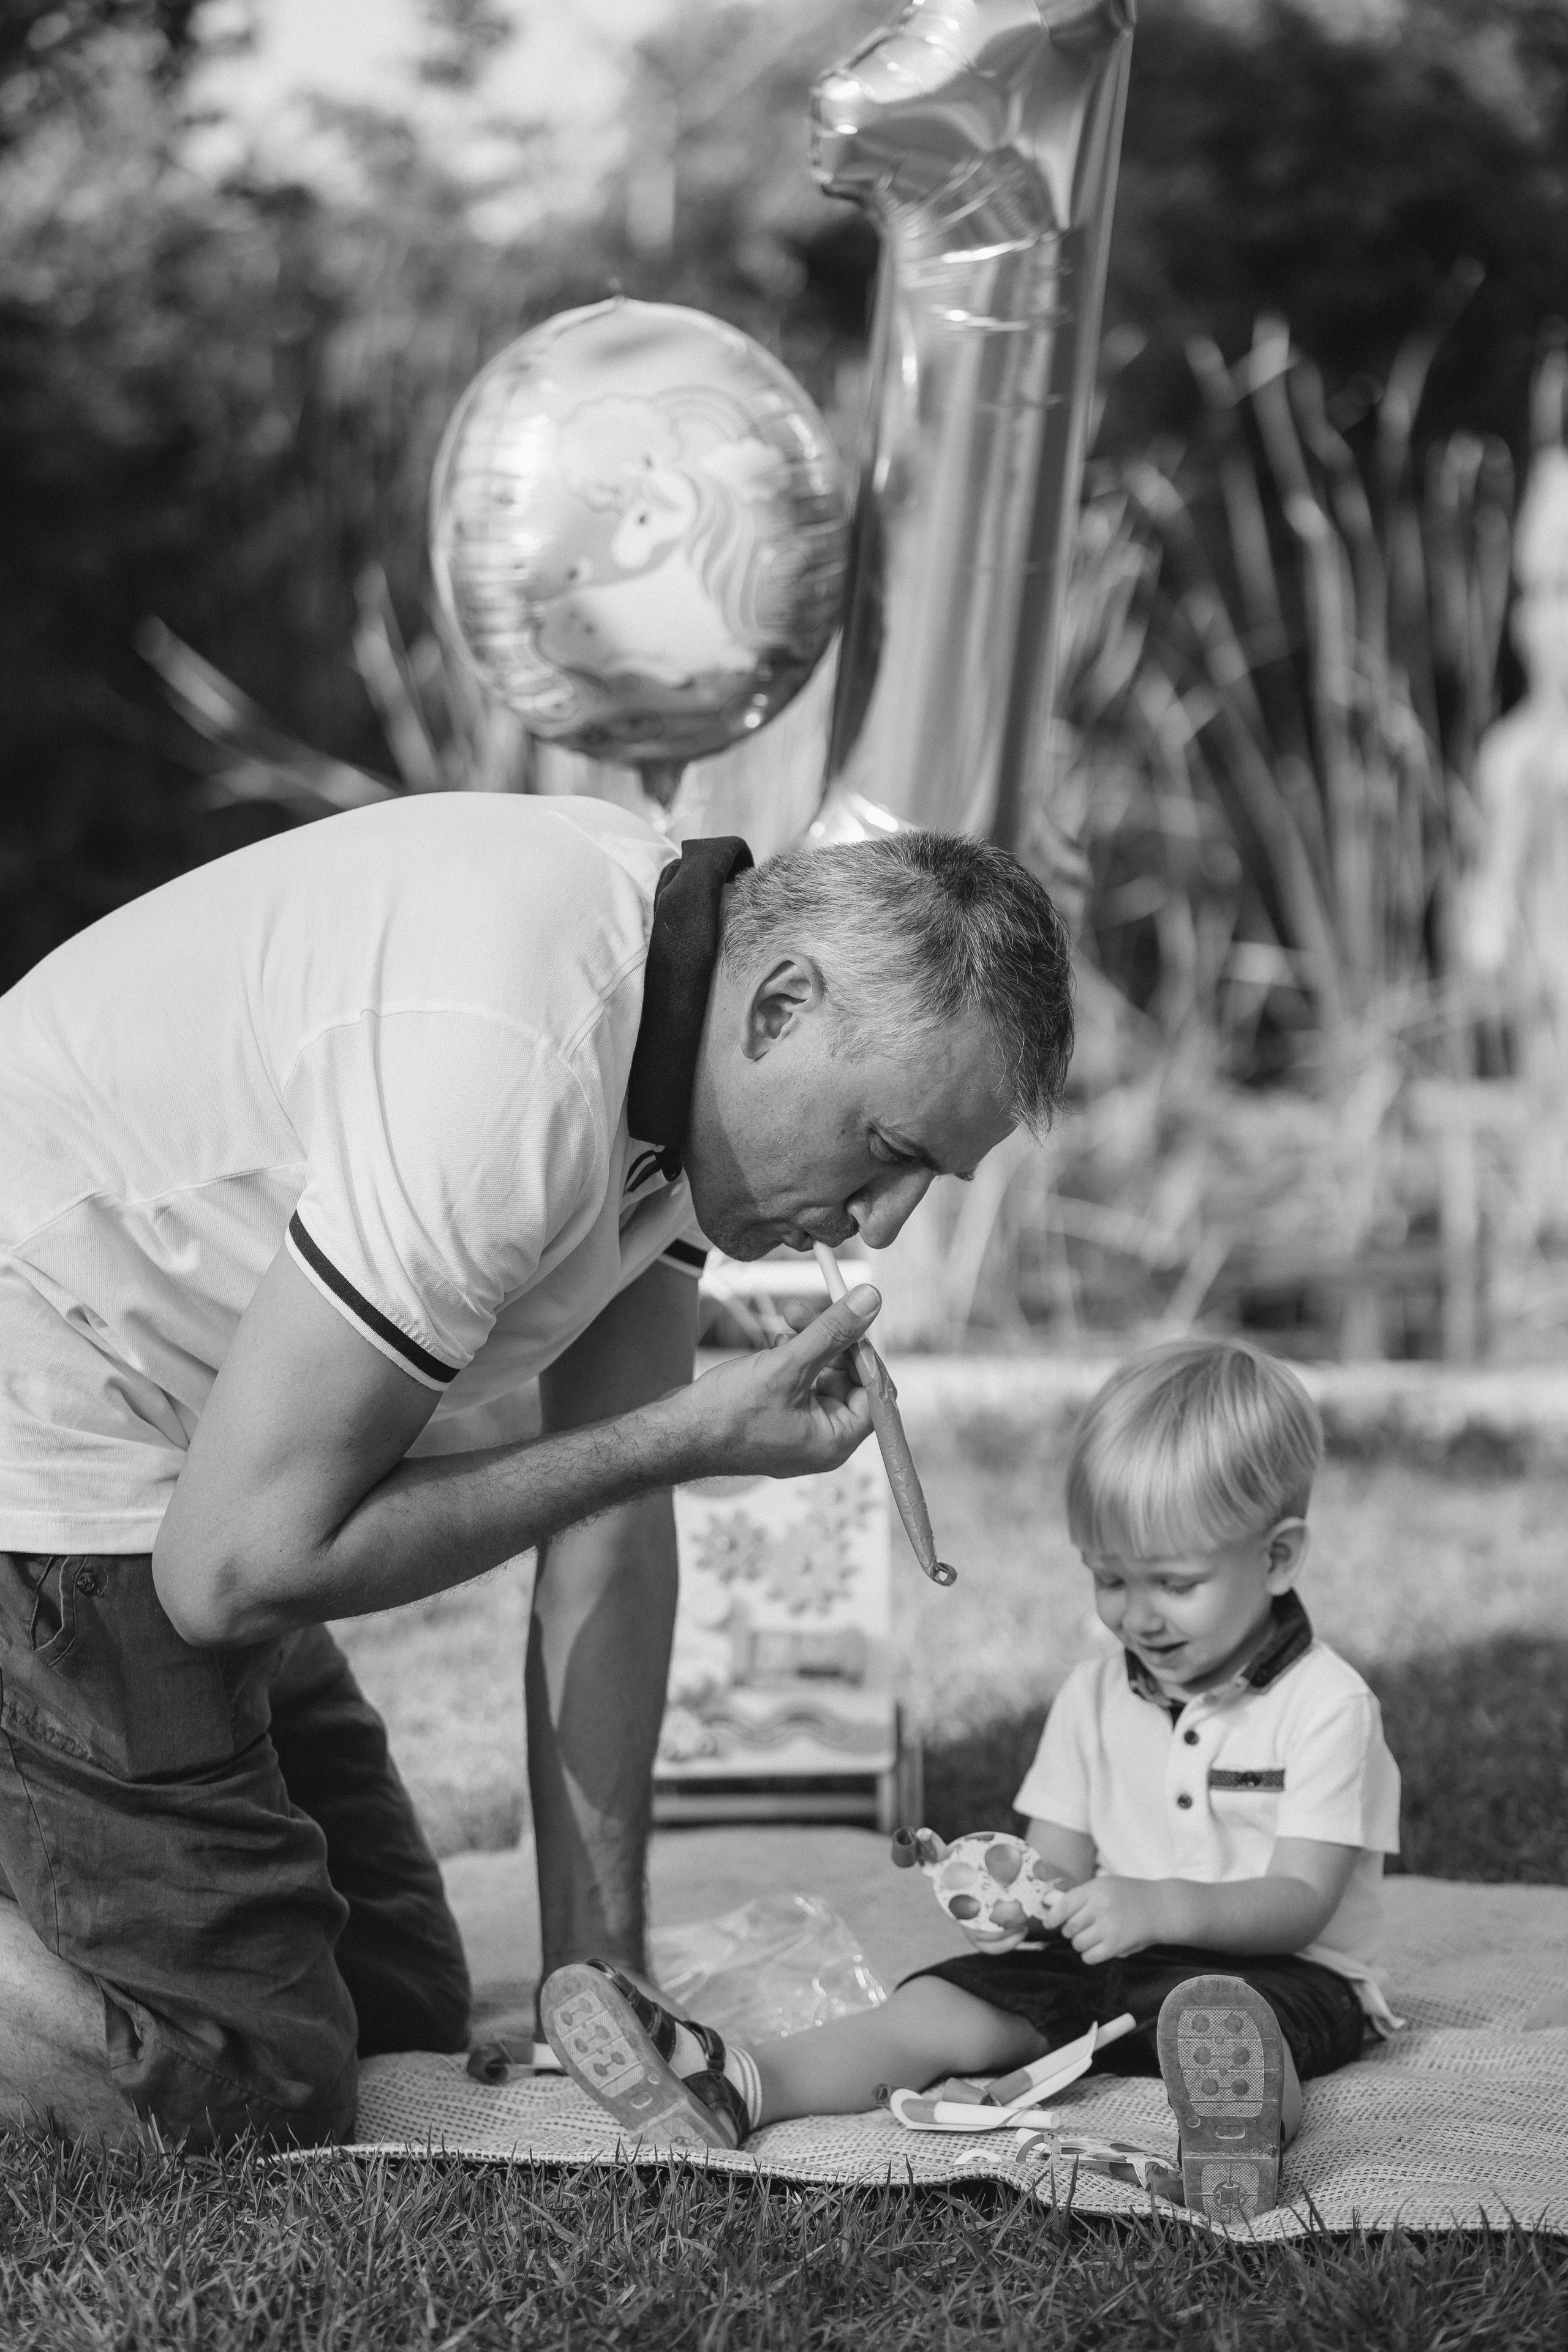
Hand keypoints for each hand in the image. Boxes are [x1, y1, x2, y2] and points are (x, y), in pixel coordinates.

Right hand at [678, 1287, 880, 1478]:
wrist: (675, 1435)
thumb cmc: (727, 1414)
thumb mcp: (786, 1366)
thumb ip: (832, 1332)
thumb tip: (870, 1301)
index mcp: (834, 1441)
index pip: (874, 1393)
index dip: (863, 1353)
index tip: (849, 1318)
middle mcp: (821, 1440)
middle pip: (847, 1379)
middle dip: (829, 1340)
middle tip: (805, 1310)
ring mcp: (797, 1429)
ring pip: (821, 1375)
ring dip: (808, 1342)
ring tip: (786, 1318)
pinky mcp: (776, 1416)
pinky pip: (798, 1381)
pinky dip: (790, 1356)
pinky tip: (774, 1340)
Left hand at [1049, 1877, 1167, 1966]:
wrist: (1161, 1908)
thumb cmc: (1130, 1895)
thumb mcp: (1105, 1885)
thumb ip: (1082, 1896)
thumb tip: (1052, 1906)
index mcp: (1095, 1889)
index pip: (1064, 1905)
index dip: (1052, 1916)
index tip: (1049, 1923)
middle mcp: (1100, 1907)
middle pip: (1069, 1927)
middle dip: (1070, 1931)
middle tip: (1079, 1929)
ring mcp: (1108, 1927)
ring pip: (1077, 1943)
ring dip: (1080, 1943)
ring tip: (1091, 1937)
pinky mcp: (1116, 1945)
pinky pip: (1090, 1957)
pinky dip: (1089, 1955)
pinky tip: (1097, 1949)